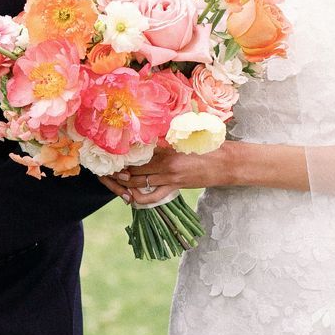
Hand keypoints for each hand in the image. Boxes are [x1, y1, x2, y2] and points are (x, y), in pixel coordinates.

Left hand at [113, 144, 228, 202]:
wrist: (225, 163)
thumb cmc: (207, 147)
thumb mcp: (186, 138)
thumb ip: (167, 138)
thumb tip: (151, 135)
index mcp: (167, 147)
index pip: (139, 152)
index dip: (124, 154)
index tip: (114, 154)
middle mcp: (166, 163)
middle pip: (135, 168)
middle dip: (120, 170)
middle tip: (109, 170)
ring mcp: (170, 177)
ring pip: (140, 182)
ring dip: (126, 183)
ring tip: (117, 181)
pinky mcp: (175, 188)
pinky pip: (153, 197)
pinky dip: (140, 199)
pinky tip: (132, 198)